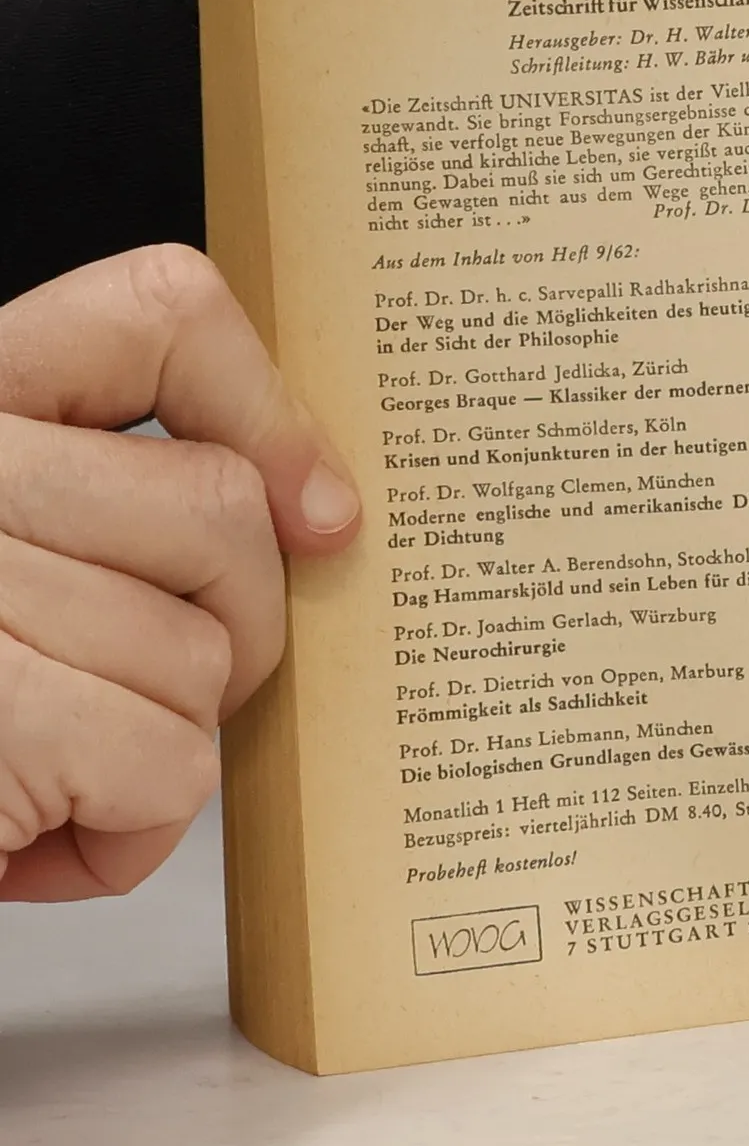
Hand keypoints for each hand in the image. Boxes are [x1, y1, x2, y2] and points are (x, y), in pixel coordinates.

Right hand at [0, 247, 360, 901]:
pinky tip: (24, 832)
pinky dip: (126, 830)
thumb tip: (321, 514)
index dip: (263, 411)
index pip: (155, 313)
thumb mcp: (21, 558)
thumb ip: (127, 503)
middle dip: (230, 629)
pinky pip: (172, 763)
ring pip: (206, 650)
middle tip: (126, 693)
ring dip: (156, 740)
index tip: (311, 511)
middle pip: (220, 507)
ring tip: (44, 767)